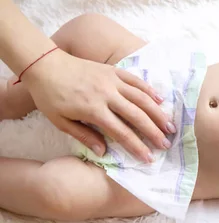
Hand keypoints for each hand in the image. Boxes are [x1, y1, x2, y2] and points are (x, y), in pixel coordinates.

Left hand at [22, 50, 173, 162]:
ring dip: (158, 113)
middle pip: (137, 116)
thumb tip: (104, 153)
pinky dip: (149, 90)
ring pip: (141, 98)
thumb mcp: (61, 121)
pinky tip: (160, 100)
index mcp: (93, 110)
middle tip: (166, 144)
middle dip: (154, 132)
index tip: (149, 157)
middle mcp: (107, 95)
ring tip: (170, 126)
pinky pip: (136, 80)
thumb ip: (84, 136)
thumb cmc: (49, 96)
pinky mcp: (113, 70)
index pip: (122, 132)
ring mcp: (112, 81)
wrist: (45, 65)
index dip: (137, 146)